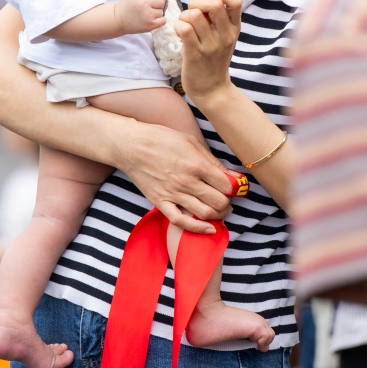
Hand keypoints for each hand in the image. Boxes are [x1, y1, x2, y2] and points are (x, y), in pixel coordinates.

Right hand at [116, 0, 166, 34]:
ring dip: (157, 13)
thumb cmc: (125, 4)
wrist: (117, 20)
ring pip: (162, 12)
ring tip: (148, 14)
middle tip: (151, 6)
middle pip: (162, 1)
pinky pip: (163, 21)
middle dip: (158, 3)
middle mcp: (144, 4)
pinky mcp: (149, 25)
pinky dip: (160, 20)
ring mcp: (147, 15)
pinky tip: (153, 19)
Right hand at [119, 118, 234, 232]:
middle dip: (228, 202)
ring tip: (219, 210)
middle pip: (219, 202)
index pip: (227, 185)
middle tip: (226, 198)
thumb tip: (233, 177)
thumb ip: (212, 161)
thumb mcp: (191, 142)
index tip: (235, 187)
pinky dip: (197, 228)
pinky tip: (208, 228)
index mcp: (197, 164)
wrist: (131, 145)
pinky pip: (181, 221)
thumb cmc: (161, 139)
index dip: (235, 188)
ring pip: (205, 214)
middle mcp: (187, 182)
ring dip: (218, 215)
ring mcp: (173, 194)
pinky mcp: (161, 202)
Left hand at [175, 0, 242, 103]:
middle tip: (192, 11)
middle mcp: (226, 35)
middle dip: (196, 1)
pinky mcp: (195, 54)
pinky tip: (180, 33)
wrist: (212, 89)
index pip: (235, 0)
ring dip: (184, 15)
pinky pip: (184, 29)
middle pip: (213, 4)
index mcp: (234, 28)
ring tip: (184, 25)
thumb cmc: (214, 58)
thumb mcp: (224, 36)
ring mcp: (211, 46)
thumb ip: (219, 17)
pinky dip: (178, 26)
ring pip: (194, 16)